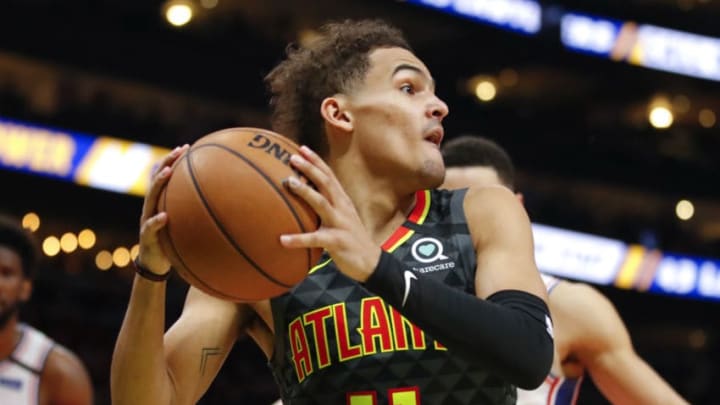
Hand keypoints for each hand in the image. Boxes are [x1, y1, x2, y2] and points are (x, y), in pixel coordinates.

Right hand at [136, 144, 189, 274]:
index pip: (164, 177)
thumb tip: (215, 201)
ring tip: (168, 172)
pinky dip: (157, 221)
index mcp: (160, 203)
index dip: (172, 161)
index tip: (186, 147)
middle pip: (156, 180)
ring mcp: (146, 220)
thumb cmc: (171, 242)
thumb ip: (191, 212)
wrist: (154, 265)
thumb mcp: (182, 224)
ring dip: (158, 184)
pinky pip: (150, 228)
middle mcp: (151, 208)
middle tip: (179, 151)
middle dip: (167, 163)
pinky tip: (164, 216)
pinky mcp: (146, 237)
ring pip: (150, 198)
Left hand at [280, 146, 380, 281]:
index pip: (329, 176)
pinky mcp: (337, 242)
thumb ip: (328, 206)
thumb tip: (306, 197)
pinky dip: (298, 239)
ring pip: (321, 203)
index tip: (302, 148)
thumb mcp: (342, 217)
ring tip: (288, 182)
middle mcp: (342, 208)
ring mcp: (340, 224)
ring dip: (305, 191)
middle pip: (325, 183)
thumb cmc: (351, 238)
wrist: (370, 262)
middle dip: (310, 168)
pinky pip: (315, 239)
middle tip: (292, 157)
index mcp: (342, 201)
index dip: (316, 161)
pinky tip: (282, 240)